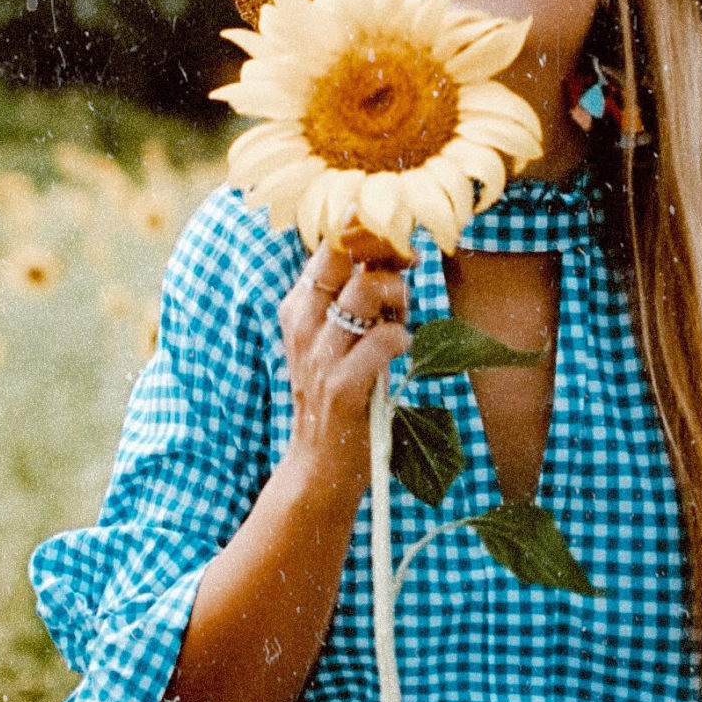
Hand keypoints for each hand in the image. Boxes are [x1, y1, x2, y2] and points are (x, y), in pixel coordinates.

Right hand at [278, 240, 410, 498]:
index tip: (396, 253)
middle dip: (384, 258)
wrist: (320, 464)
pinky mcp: (342, 388)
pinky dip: (401, 338)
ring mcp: (320, 357)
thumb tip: (399, 252)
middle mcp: (304, 325)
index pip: (330, 245)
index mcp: (299, 306)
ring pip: (366, 290)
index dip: (369, 238)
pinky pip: (384, 339)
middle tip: (402, 281)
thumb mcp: (337, 337)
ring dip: (397, 299)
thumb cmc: (341, 390)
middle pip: (344, 256)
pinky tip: (399, 352)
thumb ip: (358, 296)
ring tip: (400, 321)